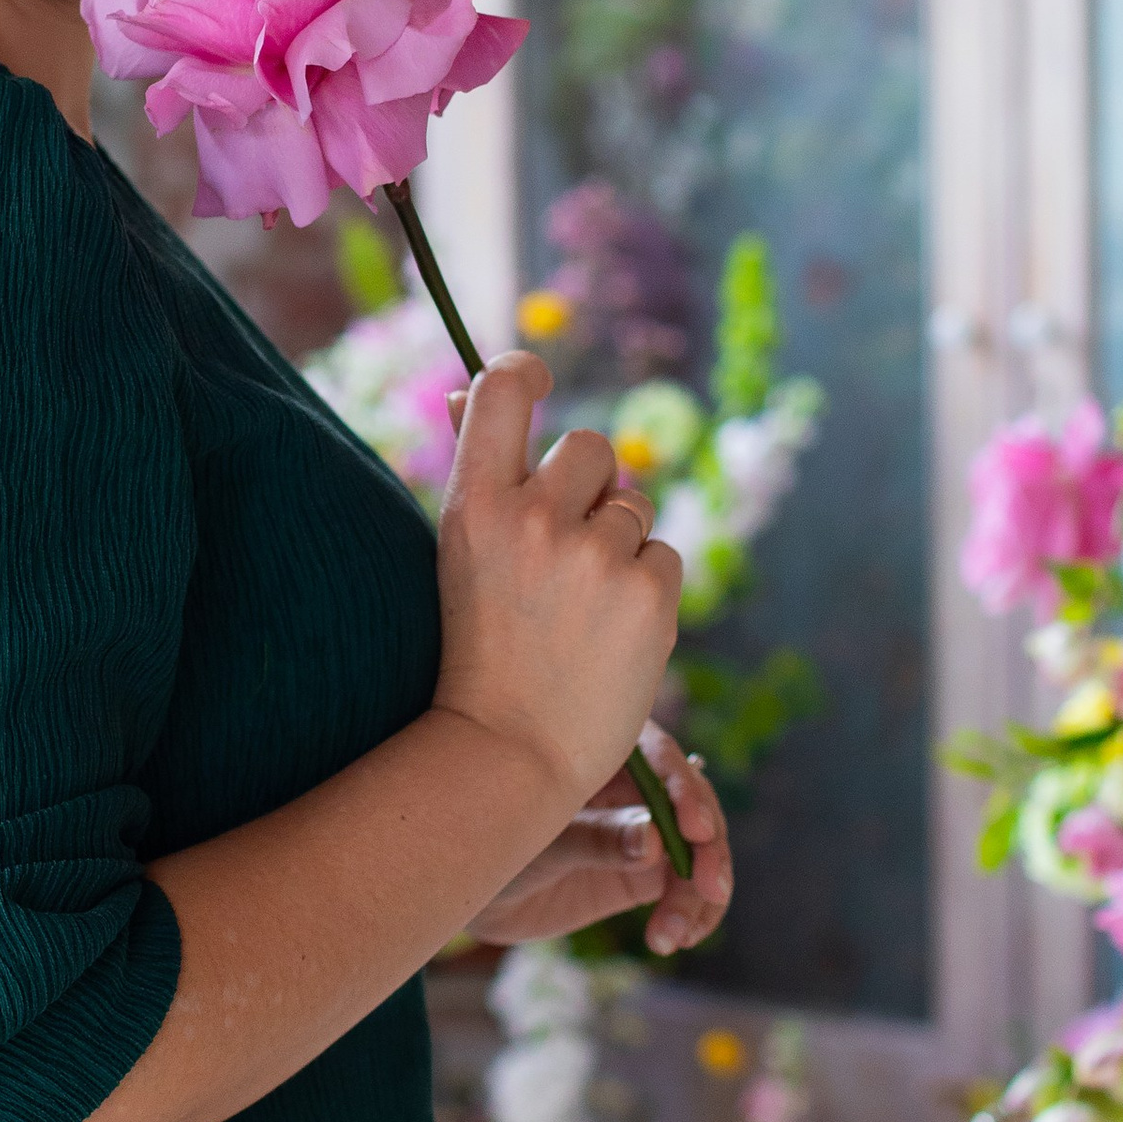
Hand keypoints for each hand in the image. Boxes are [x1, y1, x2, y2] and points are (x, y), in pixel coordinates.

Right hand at [431, 353, 684, 828]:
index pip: (503, 388)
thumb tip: (470, 387)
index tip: (535, 378)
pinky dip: (645, 588)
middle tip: (563, 555)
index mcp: (474, 503)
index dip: (522, 371)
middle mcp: (534, 517)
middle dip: (589, 489)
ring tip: (581, 608)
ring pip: (634, 506)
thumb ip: (476, 467)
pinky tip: (610, 631)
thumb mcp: (460, 551)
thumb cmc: (479, 647)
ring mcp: (595, 555)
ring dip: (618, 545)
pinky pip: (663, 554)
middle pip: (591, 446)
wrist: (510, 750)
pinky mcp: (648, 592)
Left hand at [470, 721, 732, 953]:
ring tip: (673, 935)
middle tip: (709, 890)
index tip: (696, 831)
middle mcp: (635, 788)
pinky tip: (674, 940)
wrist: (471, 888)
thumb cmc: (492, 840)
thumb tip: (654, 840)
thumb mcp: (540, 841)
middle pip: (695, 808)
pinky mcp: (643, 875)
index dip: (688, 792)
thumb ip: (595, 839)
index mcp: (608, 753)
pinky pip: (684, 890)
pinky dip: (691, 915)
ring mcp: (644, 832)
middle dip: (710, 849)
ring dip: (699, 896)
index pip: (664, 759)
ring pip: (698, 855)